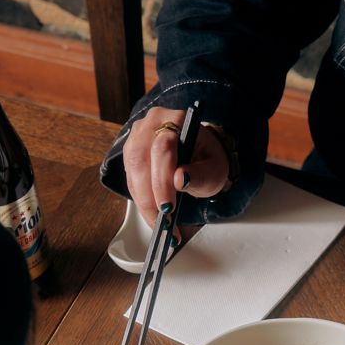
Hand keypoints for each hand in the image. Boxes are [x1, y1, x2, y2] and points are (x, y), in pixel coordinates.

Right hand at [122, 106, 231, 225]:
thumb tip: (180, 179)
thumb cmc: (207, 158)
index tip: (168, 207)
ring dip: (144, 202)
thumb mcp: (214, 169)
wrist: (200, 154)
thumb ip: (200, 174)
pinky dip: (141, 200)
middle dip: (150, 196)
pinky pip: (130, 179)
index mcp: (177, 120)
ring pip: (132, 171)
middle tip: (162, 222)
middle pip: (141, 160)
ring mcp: (138, 136)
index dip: (162, 180)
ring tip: (160, 224)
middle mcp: (152, 123)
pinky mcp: (131, 153)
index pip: (163, 148)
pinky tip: (153, 216)